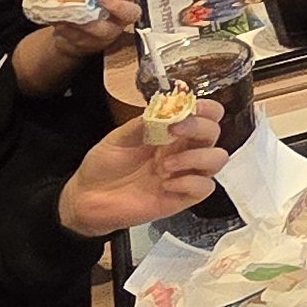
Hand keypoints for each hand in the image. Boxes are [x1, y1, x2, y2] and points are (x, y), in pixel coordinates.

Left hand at [8, 0, 144, 95]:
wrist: (77, 30)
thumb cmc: (87, 3)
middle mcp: (120, 17)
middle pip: (130, 13)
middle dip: (116, 5)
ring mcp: (108, 33)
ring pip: (103, 31)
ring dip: (85, 21)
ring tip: (69, 12)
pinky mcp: (92, 45)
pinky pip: (82, 39)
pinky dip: (68, 30)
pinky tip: (59, 22)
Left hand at [59, 102, 228, 237]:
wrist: (89, 199)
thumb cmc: (104, 166)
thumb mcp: (118, 138)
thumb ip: (143, 124)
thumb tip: (164, 110)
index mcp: (171, 132)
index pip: (205, 115)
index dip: (206, 108)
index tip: (191, 108)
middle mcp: (183, 150)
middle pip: (214, 132)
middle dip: (199, 128)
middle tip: (173, 131)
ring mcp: (185, 174)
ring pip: (217, 159)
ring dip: (196, 157)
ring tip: (165, 165)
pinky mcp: (183, 197)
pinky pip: (205, 187)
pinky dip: (190, 182)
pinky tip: (166, 184)